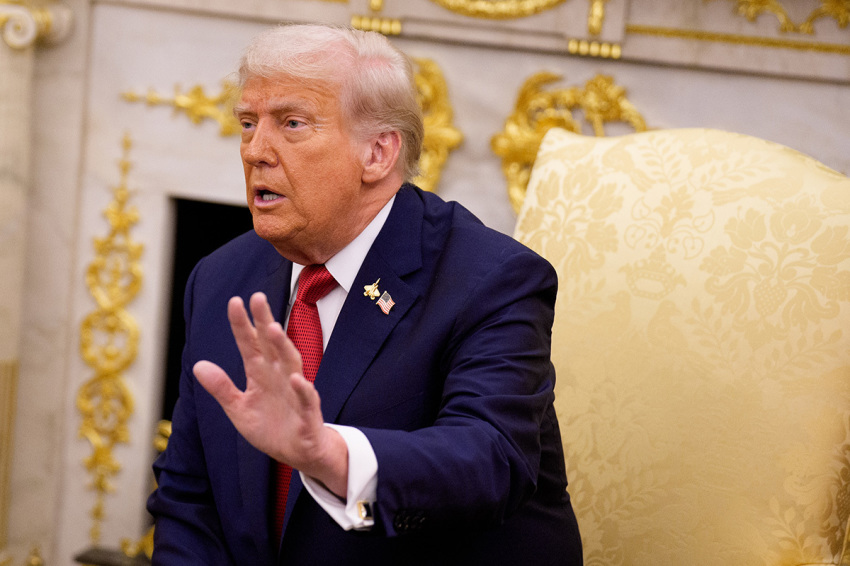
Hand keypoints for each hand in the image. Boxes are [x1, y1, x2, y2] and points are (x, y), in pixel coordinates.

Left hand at [194, 292, 348, 495]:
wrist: (299, 453)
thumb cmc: (271, 427)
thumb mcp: (238, 409)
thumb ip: (221, 388)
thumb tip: (198, 365)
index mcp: (260, 373)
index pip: (249, 344)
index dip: (242, 324)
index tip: (235, 301)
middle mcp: (278, 376)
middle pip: (272, 344)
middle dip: (265, 321)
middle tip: (258, 297)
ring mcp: (294, 391)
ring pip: (291, 363)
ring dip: (283, 346)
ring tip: (272, 329)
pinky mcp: (307, 413)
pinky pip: (306, 398)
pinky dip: (302, 388)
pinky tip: (295, 378)